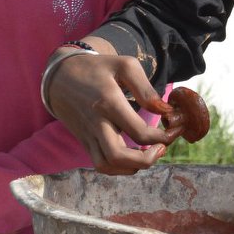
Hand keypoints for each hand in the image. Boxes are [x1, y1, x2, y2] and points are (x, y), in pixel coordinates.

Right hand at [44, 46, 175, 174]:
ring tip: (148, 154)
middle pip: (118, 156)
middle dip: (146, 160)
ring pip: (106, 165)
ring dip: (131, 167)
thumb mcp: (124, 66)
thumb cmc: (97, 68)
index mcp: (109, 102)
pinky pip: (100, 164)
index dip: (162, 137)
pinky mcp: (84, 141)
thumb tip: (164, 110)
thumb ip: (146, 88)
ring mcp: (88, 135)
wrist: (59, 76)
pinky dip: (118, 168)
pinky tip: (133, 157)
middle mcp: (96, 123)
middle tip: (162, 148)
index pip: (139, 132)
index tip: (174, 130)